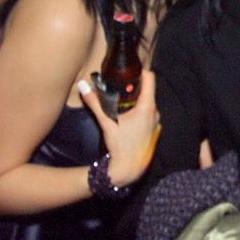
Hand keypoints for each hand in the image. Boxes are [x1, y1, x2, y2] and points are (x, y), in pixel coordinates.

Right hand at [79, 70, 159, 185]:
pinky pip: (148, 115)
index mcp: (147, 107)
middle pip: (148, 91)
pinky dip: (139, 112)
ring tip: (121, 99)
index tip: (129, 69)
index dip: (140, 71)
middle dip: (135, 86)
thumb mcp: (106, 122)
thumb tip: (83, 86)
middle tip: (120, 83)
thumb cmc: (120, 145)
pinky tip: (127, 117)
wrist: (128, 170)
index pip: (150, 79)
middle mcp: (155, 113)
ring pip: (148, 104)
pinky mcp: (154, 132)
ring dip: (136, 100)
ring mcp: (157, 123)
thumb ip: (95, 103)